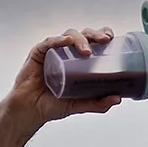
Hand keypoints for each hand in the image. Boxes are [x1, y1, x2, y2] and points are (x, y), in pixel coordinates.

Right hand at [3, 26, 120, 123]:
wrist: (30, 112)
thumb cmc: (51, 105)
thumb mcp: (79, 105)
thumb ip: (97, 103)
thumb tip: (117, 99)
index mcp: (77, 60)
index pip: (92, 42)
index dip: (102, 35)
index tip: (111, 38)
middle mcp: (66, 53)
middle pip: (83, 35)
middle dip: (95, 35)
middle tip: (104, 40)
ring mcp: (52, 51)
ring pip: (68, 35)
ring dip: (80, 39)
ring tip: (86, 50)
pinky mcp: (38, 53)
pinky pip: (49, 42)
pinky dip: (58, 40)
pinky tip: (66, 41)